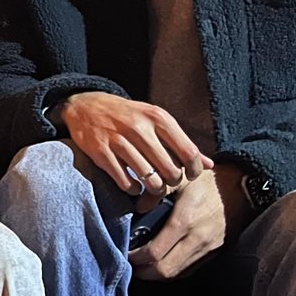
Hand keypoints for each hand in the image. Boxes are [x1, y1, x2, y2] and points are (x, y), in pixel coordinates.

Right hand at [57, 92, 212, 200]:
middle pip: (170, 169)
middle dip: (173, 182)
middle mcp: (139, 127)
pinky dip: (132, 189)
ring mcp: (118, 140)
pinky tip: (133, 184)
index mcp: (157, 117)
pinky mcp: (100, 152)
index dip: (193, 170)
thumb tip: (209, 164)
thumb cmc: (127, 116)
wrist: (86, 106)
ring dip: (154, 189)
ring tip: (153, 186)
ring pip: (149, 178)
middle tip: (168, 182)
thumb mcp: (156, 120)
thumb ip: (181, 142)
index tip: (188, 176)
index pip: (188, 152)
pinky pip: (125, 181)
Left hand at [129, 165, 252, 279]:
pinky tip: (161, 263)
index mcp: (184, 221)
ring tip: (141, 266)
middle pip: (164, 270)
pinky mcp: (214, 252)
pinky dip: (172, 271)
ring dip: (156, 274)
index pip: (154, 253)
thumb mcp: (180, 177)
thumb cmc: (208, 181)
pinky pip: (189, 270)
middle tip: (129, 264)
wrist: (242, 187)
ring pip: (176, 273)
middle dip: (143, 272)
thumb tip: (137, 207)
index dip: (135, 258)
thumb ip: (155, 190)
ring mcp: (207, 249)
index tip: (124, 253)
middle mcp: (196, 239)